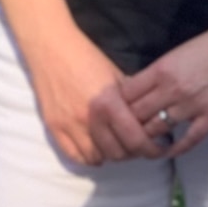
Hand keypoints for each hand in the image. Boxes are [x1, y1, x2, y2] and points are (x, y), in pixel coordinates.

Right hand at [25, 21, 154, 166]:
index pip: (135, 140)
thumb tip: (149, 118)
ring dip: (110, 155)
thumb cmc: (86, 57)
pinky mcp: (54, 128)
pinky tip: (97, 149)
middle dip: (132, 152)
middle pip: (117, 153)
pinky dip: (89, 157)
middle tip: (138, 145)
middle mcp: (88, 119)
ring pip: (97, 158)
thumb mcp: (116, 75)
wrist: (51, 48)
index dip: (150, 149)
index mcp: (108, 103)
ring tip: (117, 145)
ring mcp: (68, 126)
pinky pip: (75, 156)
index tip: (156, 148)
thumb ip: (130, 100)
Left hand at [118, 19, 207, 156]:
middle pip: (136, 116)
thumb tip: (135, 92)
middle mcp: (172, 88)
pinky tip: (168, 151)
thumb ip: (156, 75)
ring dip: (148, 138)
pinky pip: (188, 140)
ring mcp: (192, 104)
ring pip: (157, 130)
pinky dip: (175, 149)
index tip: (116, 112)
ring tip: (144, 143)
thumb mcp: (176, 54)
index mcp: (161, 69)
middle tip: (126, 133)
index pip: (126, 95)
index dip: (117, 106)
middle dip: (128, 125)